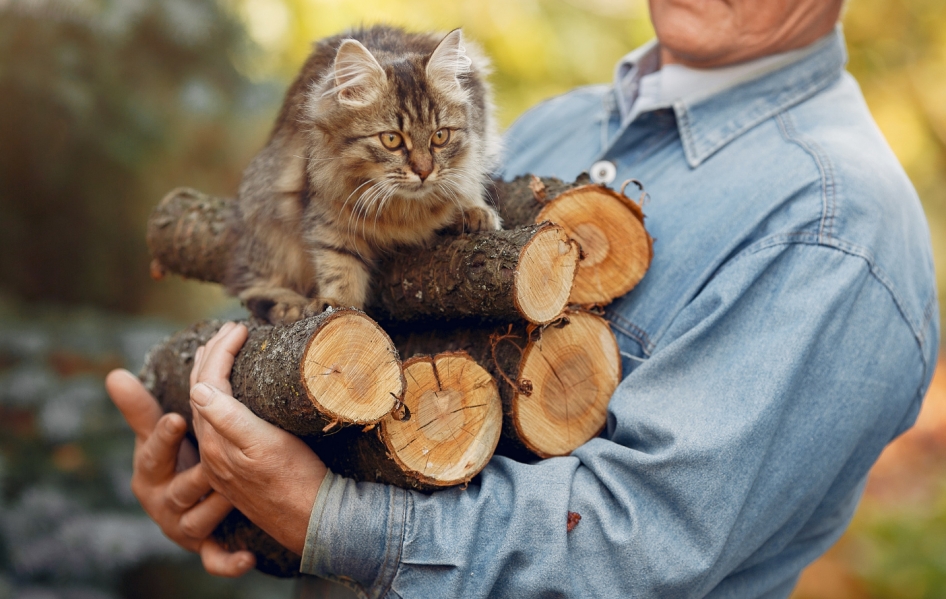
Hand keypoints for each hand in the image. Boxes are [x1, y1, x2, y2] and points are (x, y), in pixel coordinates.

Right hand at [105, 369, 255, 576]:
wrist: (183, 505)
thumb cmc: (170, 462)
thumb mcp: (154, 437)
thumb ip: (140, 409)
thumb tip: (113, 375)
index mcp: (149, 473)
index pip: (153, 454)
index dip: (163, 439)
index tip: (176, 419)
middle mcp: (163, 503)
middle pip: (179, 488)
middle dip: (195, 475)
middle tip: (213, 462)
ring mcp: (183, 527)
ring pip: (199, 520)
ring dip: (216, 509)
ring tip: (234, 496)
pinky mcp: (203, 548)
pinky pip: (215, 559)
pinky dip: (229, 562)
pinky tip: (249, 558)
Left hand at [189, 322, 326, 555]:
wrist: (314, 521)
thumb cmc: (296, 482)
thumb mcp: (264, 446)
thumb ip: (229, 419)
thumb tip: (198, 388)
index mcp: (217, 441)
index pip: (207, 383)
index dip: (220, 351)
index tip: (238, 327)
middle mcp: (214, 450)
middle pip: (201, 392)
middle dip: (211, 356)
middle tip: (228, 330)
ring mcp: (224, 461)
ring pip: (208, 407)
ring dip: (213, 374)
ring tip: (225, 352)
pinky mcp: (238, 468)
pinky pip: (218, 422)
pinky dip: (221, 397)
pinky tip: (232, 395)